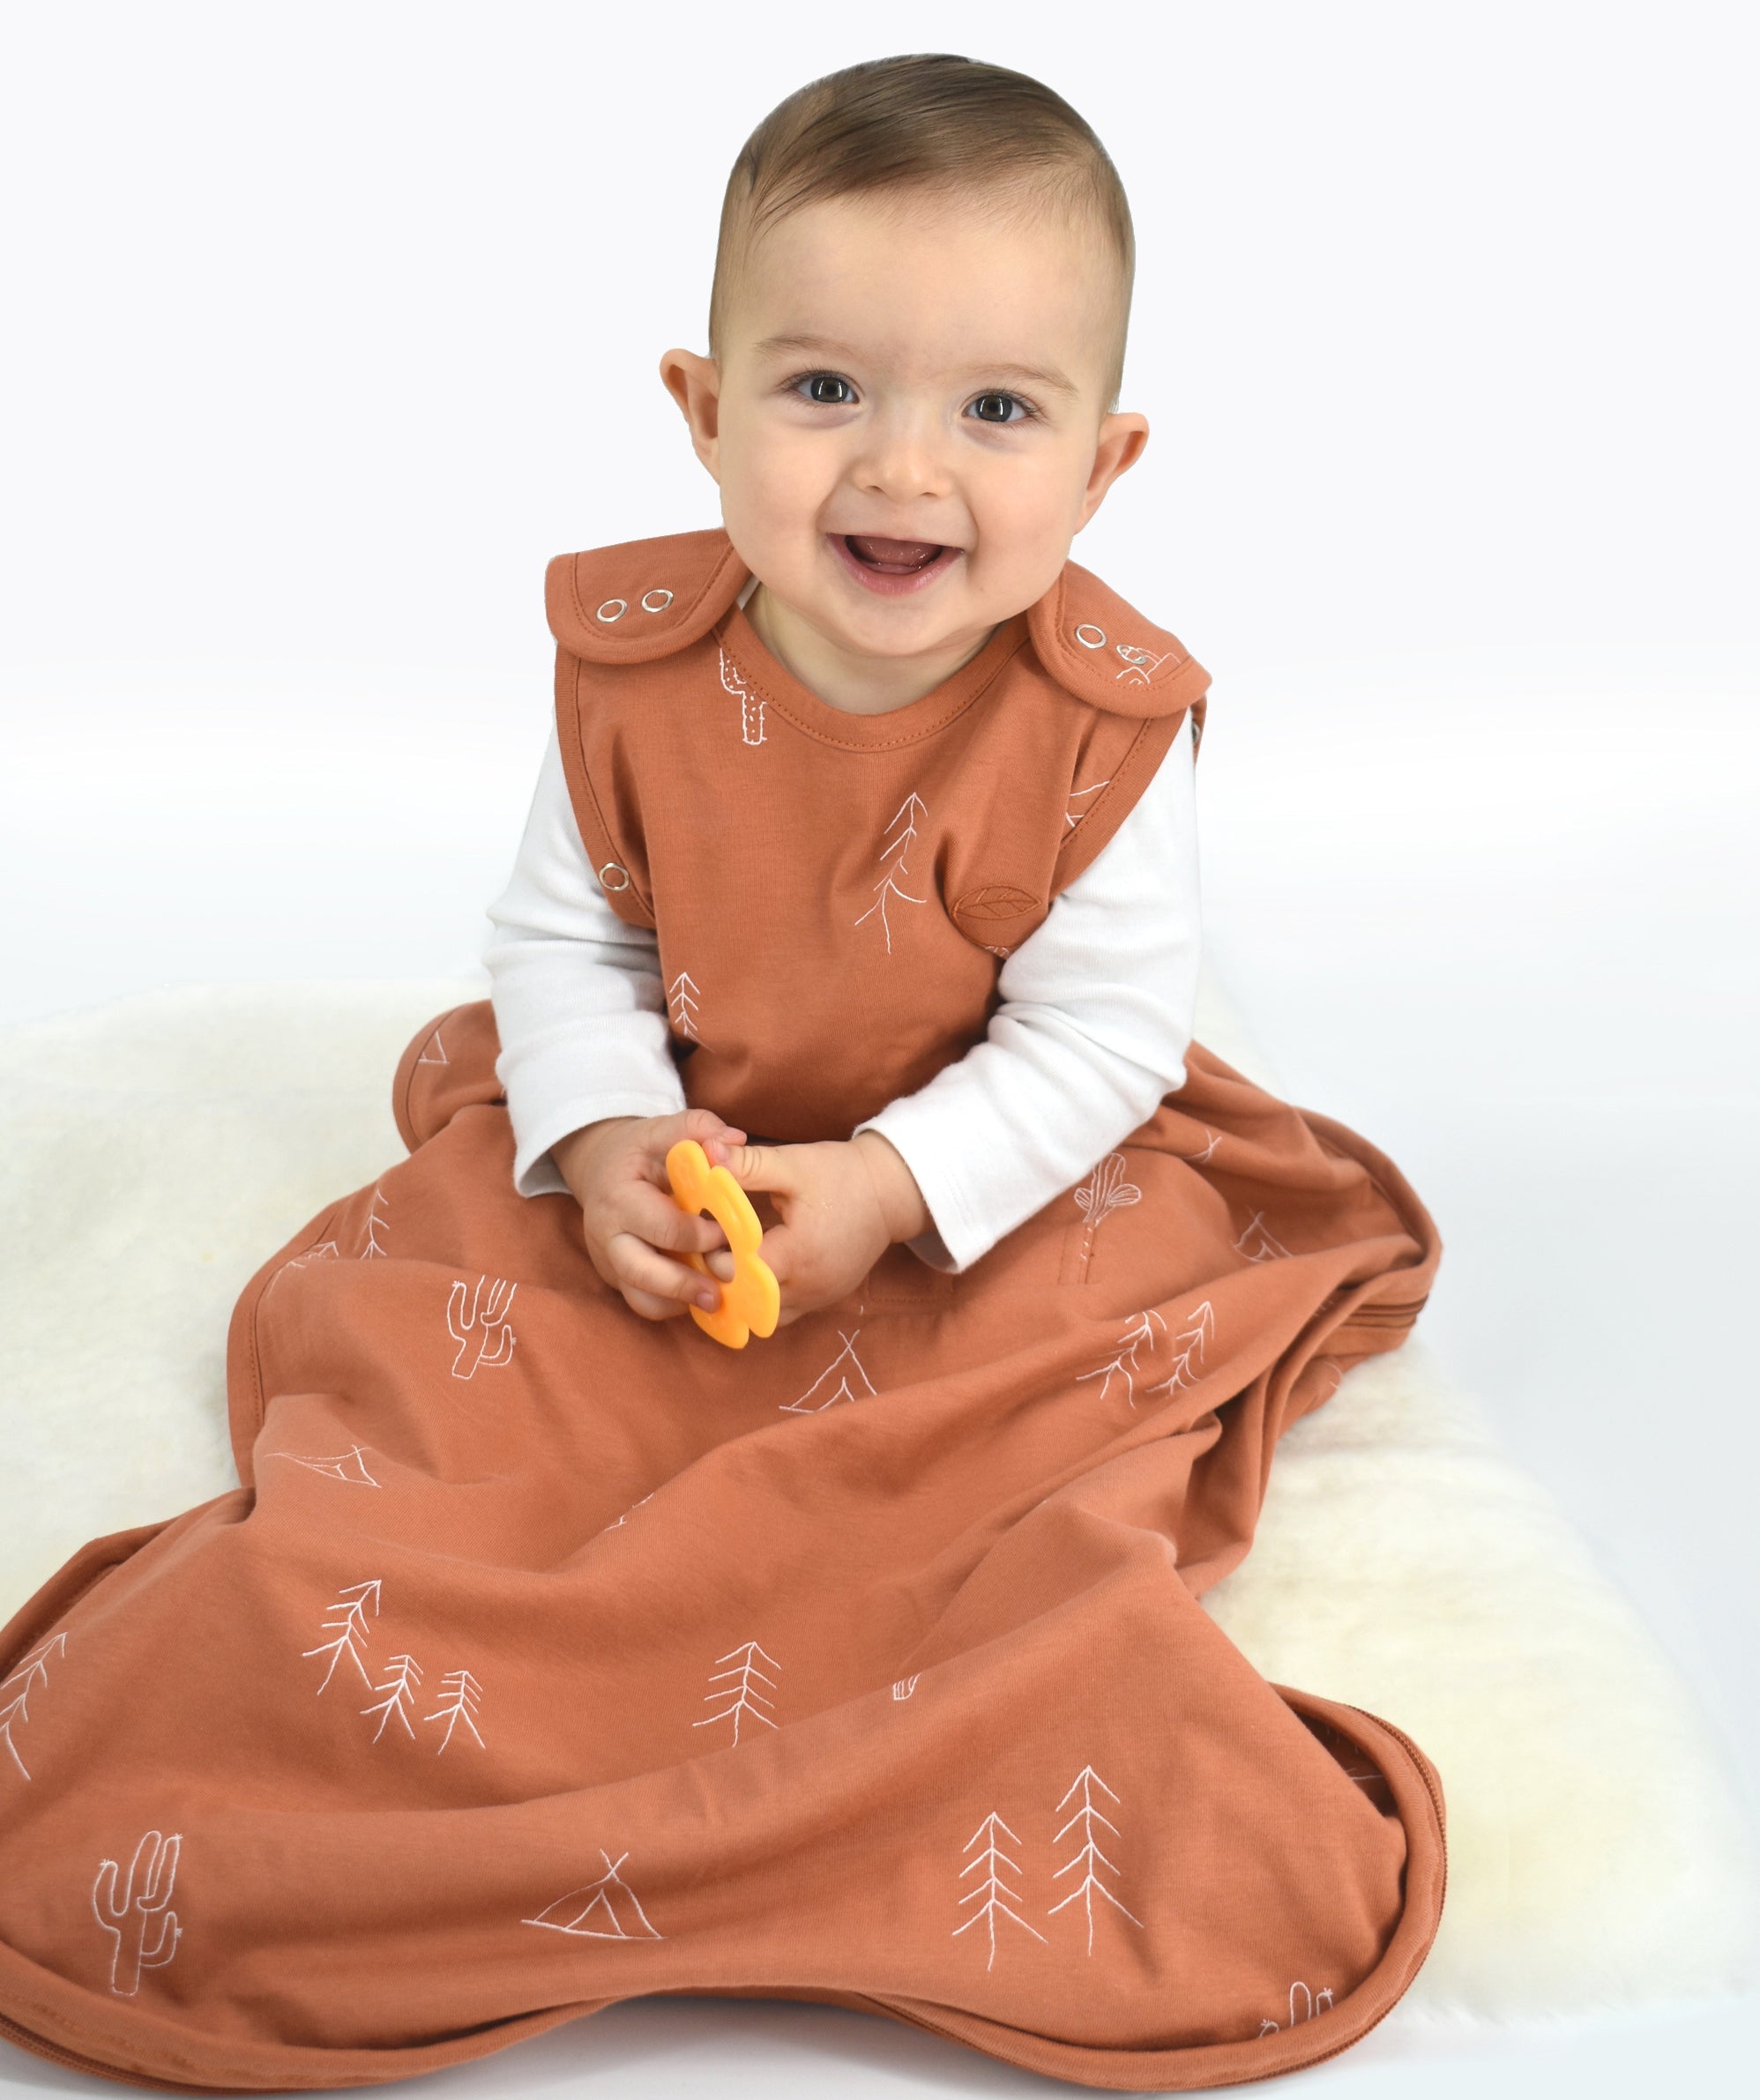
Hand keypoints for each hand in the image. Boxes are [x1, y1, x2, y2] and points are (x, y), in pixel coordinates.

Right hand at [553, 1108, 747, 1322]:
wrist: (601, 1171)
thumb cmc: (639, 1151)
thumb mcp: (661, 1130)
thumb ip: (697, 1127)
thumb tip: (736, 1140)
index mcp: (619, 1198)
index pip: (663, 1227)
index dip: (700, 1234)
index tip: (728, 1231)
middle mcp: (607, 1235)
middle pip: (643, 1273)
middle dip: (685, 1284)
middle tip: (721, 1291)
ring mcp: (609, 1262)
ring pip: (642, 1299)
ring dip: (680, 1302)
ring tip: (715, 1299)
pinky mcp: (618, 1279)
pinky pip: (645, 1304)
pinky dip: (673, 1305)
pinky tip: (699, 1293)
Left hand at [715, 1131, 929, 1324]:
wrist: (890, 1193)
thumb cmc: (841, 1176)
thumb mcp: (793, 1164)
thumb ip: (747, 1164)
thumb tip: (706, 1156)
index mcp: (798, 1253)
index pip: (738, 1271)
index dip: (714, 1253)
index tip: (705, 1231)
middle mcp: (808, 1287)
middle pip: (746, 1300)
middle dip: (722, 1277)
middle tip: (708, 1249)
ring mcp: (817, 1299)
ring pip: (762, 1314)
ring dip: (741, 1292)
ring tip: (729, 1260)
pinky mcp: (823, 1300)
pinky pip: (781, 1312)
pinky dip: (762, 1298)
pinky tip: (753, 1271)